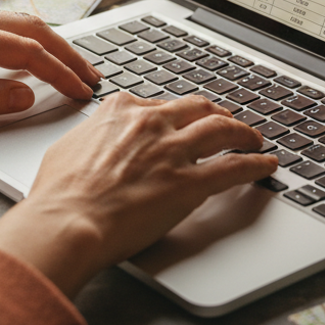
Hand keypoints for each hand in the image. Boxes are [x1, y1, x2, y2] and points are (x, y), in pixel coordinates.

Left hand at [0, 9, 100, 132]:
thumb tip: (26, 95)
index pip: (28, 52)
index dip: (60, 73)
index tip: (82, 91)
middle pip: (32, 30)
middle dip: (67, 54)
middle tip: (92, 77)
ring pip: (19, 25)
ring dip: (50, 45)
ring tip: (72, 68)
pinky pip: (1, 28)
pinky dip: (28, 41)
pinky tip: (33, 58)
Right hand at [0, 93, 277, 297]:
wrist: (67, 220)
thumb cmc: (58, 195)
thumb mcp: (67, 149)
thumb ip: (91, 139)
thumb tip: (93, 143)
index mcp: (120, 111)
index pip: (159, 104)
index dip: (175, 113)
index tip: (182, 119)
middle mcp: (151, 124)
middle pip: (197, 108)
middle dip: (215, 114)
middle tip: (226, 121)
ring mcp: (172, 151)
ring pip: (222, 130)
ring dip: (243, 132)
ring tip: (254, 138)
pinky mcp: (189, 183)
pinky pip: (234, 167)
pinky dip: (255, 164)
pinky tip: (266, 164)